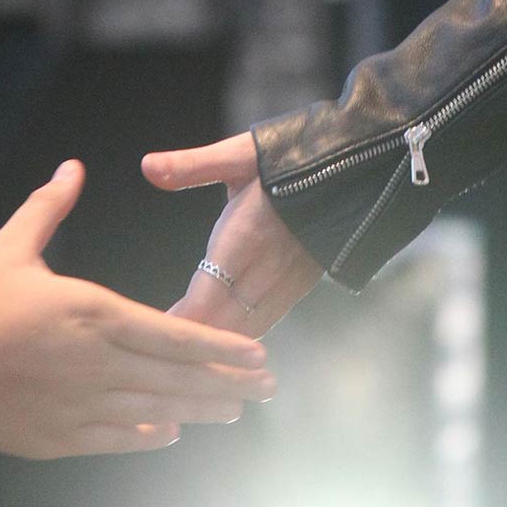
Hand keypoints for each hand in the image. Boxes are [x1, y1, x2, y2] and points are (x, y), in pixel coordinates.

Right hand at [0, 160, 277, 457]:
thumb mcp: (8, 247)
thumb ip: (48, 208)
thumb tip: (72, 167)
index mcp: (92, 312)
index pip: (174, 334)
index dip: (221, 347)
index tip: (258, 353)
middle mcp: (96, 362)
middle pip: (176, 377)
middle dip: (227, 381)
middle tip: (267, 387)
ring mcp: (78, 404)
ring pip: (155, 410)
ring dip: (199, 410)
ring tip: (235, 411)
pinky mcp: (55, 435)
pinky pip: (115, 437)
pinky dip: (147, 434)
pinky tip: (171, 433)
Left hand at [141, 131, 322, 335]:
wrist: (360, 164)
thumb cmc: (291, 155)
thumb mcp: (239, 154)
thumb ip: (192, 165)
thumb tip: (147, 167)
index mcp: (247, 234)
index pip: (206, 294)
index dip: (181, 320)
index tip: (153, 333)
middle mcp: (271, 265)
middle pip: (225, 321)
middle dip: (193, 340)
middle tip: (157, 352)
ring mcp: (291, 279)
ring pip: (249, 328)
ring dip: (218, 342)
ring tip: (184, 353)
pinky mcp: (306, 283)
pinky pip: (269, 319)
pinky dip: (242, 334)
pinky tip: (223, 338)